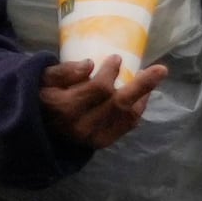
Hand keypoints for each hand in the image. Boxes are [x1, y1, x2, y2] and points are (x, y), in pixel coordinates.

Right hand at [41, 52, 164, 148]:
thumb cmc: (43, 96)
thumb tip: (90, 64)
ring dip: (142, 96)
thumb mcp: (44, 78)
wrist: (39, 127)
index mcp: (65, 107)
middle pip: (119, 104)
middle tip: (161, 70)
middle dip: (143, 85)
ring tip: (150, 79)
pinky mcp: (103, 142)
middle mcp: (82, 125)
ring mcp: (94, 137)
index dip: (111, 72)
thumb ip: (65, 71)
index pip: (99, 89)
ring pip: (127, 115)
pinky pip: (127, 124)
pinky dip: (137, 109)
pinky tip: (140, 96)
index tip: (116, 58)